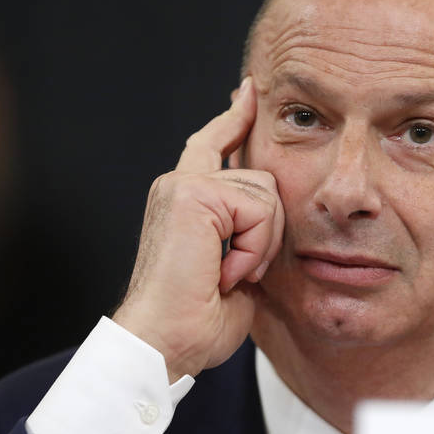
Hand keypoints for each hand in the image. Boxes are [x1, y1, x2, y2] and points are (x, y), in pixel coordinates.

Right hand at [112, 76, 283, 381]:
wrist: (166, 343)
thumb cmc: (198, 320)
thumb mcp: (233, 268)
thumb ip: (245, 232)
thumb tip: (267, 214)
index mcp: (187, 200)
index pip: (214, 144)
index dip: (234, 118)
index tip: (247, 91)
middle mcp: (180, 185)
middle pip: (264, 179)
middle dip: (268, 233)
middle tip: (238, 273)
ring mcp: (183, 186)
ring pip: (266, 195)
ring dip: (260, 246)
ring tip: (228, 276)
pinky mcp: (192, 194)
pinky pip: (258, 209)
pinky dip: (253, 249)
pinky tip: (226, 272)